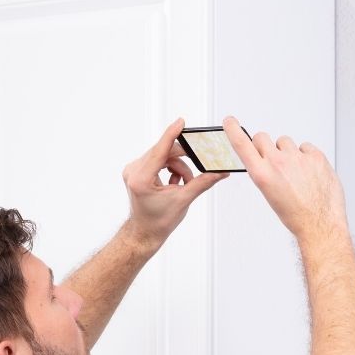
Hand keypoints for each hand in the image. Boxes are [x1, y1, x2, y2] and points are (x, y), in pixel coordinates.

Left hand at [121, 118, 228, 250]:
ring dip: (178, 167)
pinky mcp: (136, 171)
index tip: (181, 122)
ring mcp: (133, 170)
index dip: (172, 134)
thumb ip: (203, 183)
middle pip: (163, 152)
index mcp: (142, 179)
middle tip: (199, 166)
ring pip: (162, 156)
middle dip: (183, 161)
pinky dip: (170, 169)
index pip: (159, 150)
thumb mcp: (184, 200)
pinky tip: (174, 183)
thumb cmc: (159, 221)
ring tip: (185, 184)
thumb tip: (220, 172)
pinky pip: (157, 161)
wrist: (145, 232)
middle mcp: (134, 171)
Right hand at [223, 116, 348, 243]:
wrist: (320, 224)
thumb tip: (267, 159)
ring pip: (285, 142)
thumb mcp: (270, 194)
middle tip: (275, 160)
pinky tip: (310, 171)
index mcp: (262, 174)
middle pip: (262, 137)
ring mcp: (298, 158)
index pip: (242, 145)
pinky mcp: (316, 156)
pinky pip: (306, 147)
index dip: (234, 130)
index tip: (230, 121)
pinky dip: (306, 156)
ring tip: (296, 172)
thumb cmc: (295, 214)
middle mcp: (278, 163)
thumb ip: (266, 173)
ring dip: (288, 152)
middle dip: (265, 146)